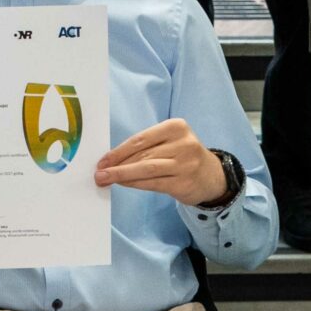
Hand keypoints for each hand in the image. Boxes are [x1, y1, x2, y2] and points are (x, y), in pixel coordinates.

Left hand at [94, 117, 227, 206]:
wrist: (212, 176)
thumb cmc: (183, 156)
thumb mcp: (170, 142)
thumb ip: (147, 146)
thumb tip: (113, 158)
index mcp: (177, 127)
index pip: (141, 139)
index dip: (119, 151)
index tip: (102, 160)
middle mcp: (183, 143)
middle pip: (142, 154)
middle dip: (117, 164)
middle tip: (99, 172)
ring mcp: (185, 164)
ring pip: (146, 169)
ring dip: (122, 174)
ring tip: (106, 179)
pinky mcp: (183, 183)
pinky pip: (153, 183)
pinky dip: (135, 184)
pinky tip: (123, 184)